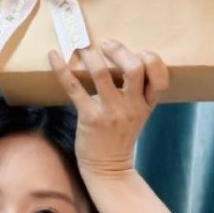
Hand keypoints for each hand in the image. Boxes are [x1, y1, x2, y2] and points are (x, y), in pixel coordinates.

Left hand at [49, 42, 168, 179]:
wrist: (107, 169)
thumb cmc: (120, 137)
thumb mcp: (138, 115)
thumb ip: (136, 92)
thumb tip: (121, 58)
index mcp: (146, 105)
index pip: (160, 77)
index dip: (153, 60)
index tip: (140, 52)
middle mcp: (132, 107)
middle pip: (134, 68)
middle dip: (119, 50)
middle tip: (106, 43)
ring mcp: (111, 112)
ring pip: (103, 74)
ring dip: (90, 54)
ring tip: (81, 45)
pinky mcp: (89, 118)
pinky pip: (75, 88)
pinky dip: (62, 69)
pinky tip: (53, 55)